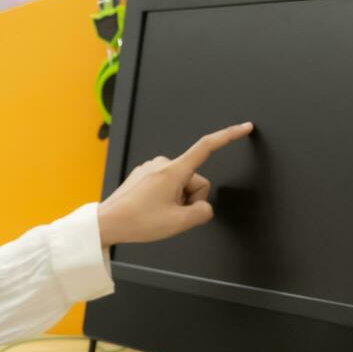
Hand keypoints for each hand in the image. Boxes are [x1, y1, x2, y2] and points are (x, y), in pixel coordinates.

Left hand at [97, 121, 252, 246]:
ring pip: (181, 185)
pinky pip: (167, 185)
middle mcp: (163, 163)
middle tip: (172, 214)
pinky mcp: (144, 174)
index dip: (229, 136)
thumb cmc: (137, 221)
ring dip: (177, 201)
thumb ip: (203, 213)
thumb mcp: (179, 223)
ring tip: (158, 213)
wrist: (108, 223)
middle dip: (190, 199)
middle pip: (195, 180)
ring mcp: (152, 167)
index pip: (207, 147)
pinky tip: (151, 208)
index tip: (244, 128)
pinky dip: (165, 198)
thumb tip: (203, 208)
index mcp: (173, 171)